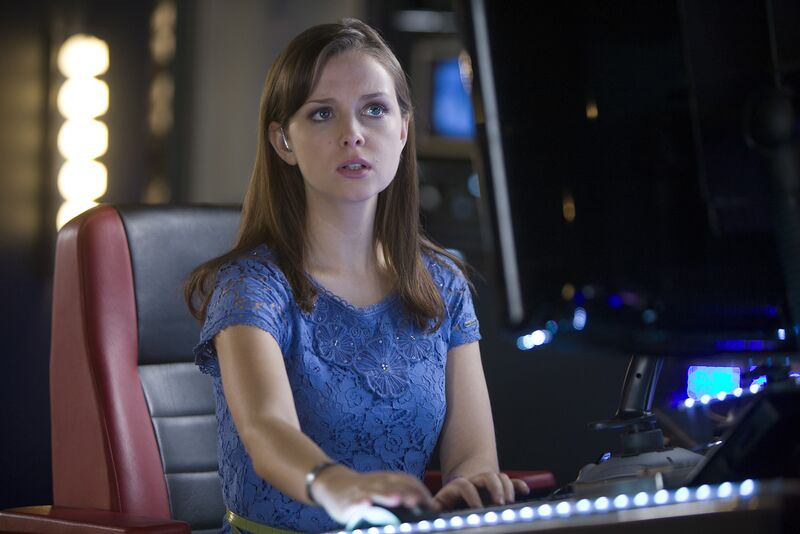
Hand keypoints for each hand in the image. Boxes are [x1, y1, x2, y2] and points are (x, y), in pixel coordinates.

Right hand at [312, 465, 438, 524]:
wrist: (332, 482)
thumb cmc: (363, 489)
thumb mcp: (383, 487)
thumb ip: (402, 493)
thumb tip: (428, 506)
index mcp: (387, 479)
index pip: (407, 481)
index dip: (420, 491)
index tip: (432, 505)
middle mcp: (377, 483)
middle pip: (394, 486)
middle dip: (407, 493)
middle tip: (420, 502)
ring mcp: (362, 491)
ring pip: (376, 492)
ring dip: (387, 495)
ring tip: (397, 500)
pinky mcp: (348, 501)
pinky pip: (355, 501)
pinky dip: (361, 502)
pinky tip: (366, 505)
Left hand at [434, 472, 529, 509]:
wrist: (455, 498)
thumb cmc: (447, 507)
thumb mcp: (440, 506)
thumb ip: (436, 507)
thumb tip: (430, 509)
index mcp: (458, 487)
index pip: (465, 485)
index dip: (471, 495)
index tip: (478, 509)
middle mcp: (474, 483)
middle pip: (487, 477)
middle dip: (495, 489)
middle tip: (499, 503)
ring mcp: (487, 485)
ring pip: (500, 477)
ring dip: (507, 488)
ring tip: (509, 503)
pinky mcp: (498, 489)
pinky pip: (511, 483)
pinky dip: (518, 485)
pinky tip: (524, 490)